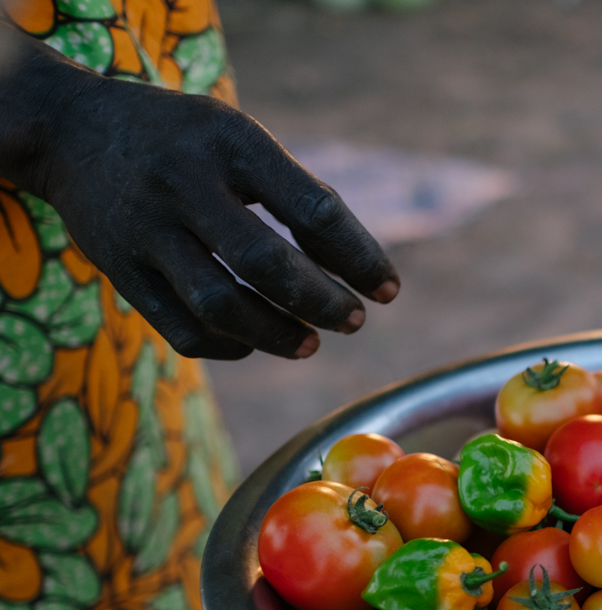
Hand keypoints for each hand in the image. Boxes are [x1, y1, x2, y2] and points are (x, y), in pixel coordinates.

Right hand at [1, 39, 397, 359]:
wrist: (72, 131)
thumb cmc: (187, 143)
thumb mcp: (242, 140)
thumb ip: (300, 195)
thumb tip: (361, 268)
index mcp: (230, 143)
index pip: (314, 209)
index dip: (359, 257)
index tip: (389, 290)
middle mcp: (183, 184)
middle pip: (265, 264)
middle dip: (322, 302)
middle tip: (354, 321)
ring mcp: (145, 230)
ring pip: (221, 306)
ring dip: (279, 335)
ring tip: (312, 342)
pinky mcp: (120, 270)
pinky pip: (184, 330)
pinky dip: (231, 345)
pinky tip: (256, 340)